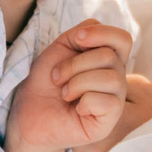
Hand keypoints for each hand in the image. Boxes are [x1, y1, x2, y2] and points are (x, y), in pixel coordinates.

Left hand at [5, 20, 131, 151]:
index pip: (123, 39)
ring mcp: (115, 101)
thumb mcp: (61, 48)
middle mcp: (117, 79)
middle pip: (109, 56)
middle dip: (75, 64)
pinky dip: (84, 102)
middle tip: (57, 78)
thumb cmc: (46, 81)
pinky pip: (107, 102)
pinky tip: (76, 109)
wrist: (29, 112)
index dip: (102, 33)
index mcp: (108, 60)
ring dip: (77, 83)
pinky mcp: (109, 122)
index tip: (77, 39)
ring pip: (111, 78)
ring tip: (65, 93)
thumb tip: (95, 29)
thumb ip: (81, 34)